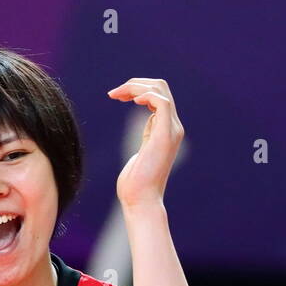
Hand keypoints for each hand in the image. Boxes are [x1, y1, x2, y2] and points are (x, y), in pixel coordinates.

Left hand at [108, 78, 183, 207]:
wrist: (140, 201)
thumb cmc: (134, 185)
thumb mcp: (139, 154)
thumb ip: (145, 137)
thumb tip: (143, 132)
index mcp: (166, 130)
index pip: (158, 96)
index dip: (136, 90)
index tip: (115, 96)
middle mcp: (172, 127)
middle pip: (160, 88)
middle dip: (135, 84)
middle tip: (113, 94)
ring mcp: (171, 130)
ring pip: (160, 90)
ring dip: (135, 87)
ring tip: (116, 95)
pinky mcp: (164, 135)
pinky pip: (161, 102)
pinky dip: (145, 95)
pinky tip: (130, 101)